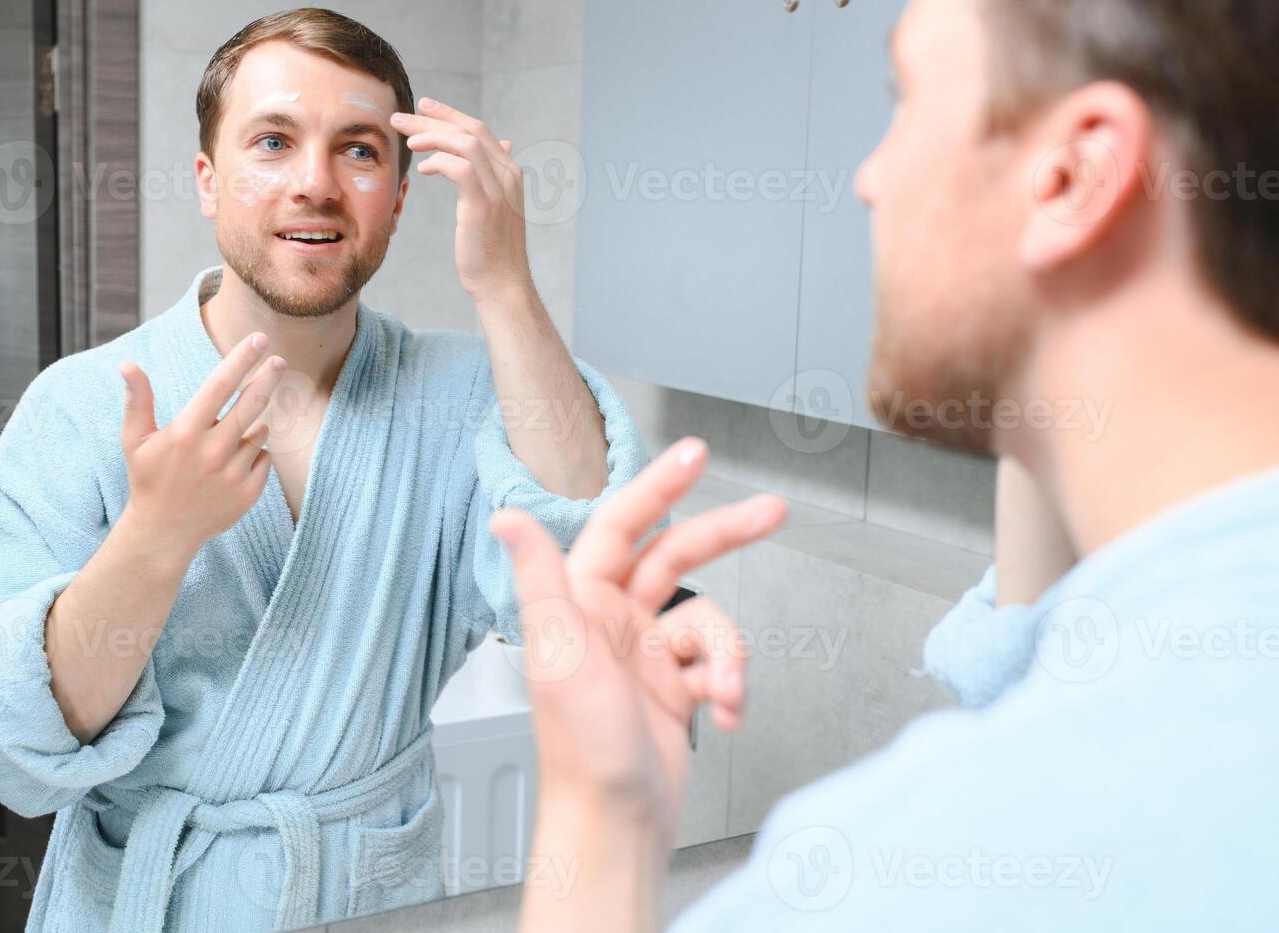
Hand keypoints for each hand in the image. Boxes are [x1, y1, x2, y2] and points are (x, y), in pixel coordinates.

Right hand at [116, 332, 286, 554]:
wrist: (164, 532)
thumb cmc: (149, 479)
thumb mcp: (135, 440)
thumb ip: (137, 401)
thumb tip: (128, 364)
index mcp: (186, 432)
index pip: (220, 385)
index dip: (241, 359)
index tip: (258, 338)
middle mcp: (213, 450)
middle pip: (252, 403)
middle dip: (268, 378)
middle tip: (280, 361)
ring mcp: (234, 472)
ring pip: (259, 432)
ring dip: (251, 426)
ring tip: (227, 439)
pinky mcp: (250, 492)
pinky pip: (264, 458)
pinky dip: (255, 453)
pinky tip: (233, 464)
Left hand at [391, 97, 532, 303]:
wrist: (502, 284)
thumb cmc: (493, 251)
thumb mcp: (497, 206)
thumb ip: (494, 175)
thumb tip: (504, 144)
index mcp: (510, 172)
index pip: (479, 130)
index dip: (449, 115)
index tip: (423, 108)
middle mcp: (508, 174)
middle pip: (470, 130)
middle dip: (433, 118)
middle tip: (401, 117)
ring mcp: (498, 188)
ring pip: (464, 143)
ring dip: (431, 136)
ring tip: (407, 141)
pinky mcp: (483, 204)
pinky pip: (459, 167)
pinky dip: (438, 161)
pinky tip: (422, 170)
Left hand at [490, 438, 787, 847]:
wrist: (614, 825)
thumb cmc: (580, 749)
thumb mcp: (559, 655)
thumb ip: (540, 579)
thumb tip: (505, 516)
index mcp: (579, 601)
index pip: (623, 525)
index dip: (659, 485)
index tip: (696, 454)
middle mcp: (612, 620)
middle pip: (678, 556)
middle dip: (726, 534)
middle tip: (773, 510)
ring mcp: (646, 655)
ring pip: (709, 622)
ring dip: (727, 655)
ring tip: (723, 693)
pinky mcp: (675, 689)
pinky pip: (718, 666)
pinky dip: (730, 687)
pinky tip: (727, 714)